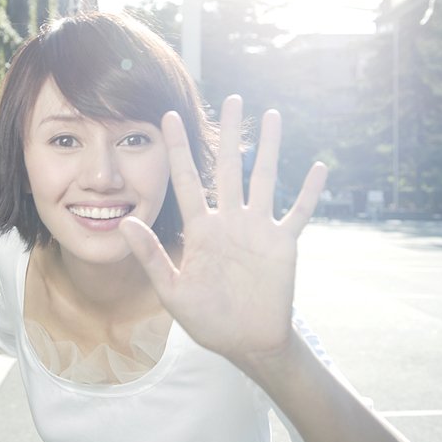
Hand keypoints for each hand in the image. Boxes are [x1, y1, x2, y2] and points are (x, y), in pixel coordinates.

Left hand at [119, 95, 326, 365]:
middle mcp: (229, 221)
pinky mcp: (283, 244)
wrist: (246, 341)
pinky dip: (309, 192)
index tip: (167, 117)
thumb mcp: (172, 290)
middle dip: (228, 134)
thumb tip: (124, 222)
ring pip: (264, 179)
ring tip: (271, 115)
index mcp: (201, 230)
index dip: (177, 149)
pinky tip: (317, 167)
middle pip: (229, 167)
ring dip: (269, 148)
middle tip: (230, 100)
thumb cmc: (207, 320)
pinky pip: (298, 212)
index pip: (186, 180)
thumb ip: (151, 256)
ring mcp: (258, 230)